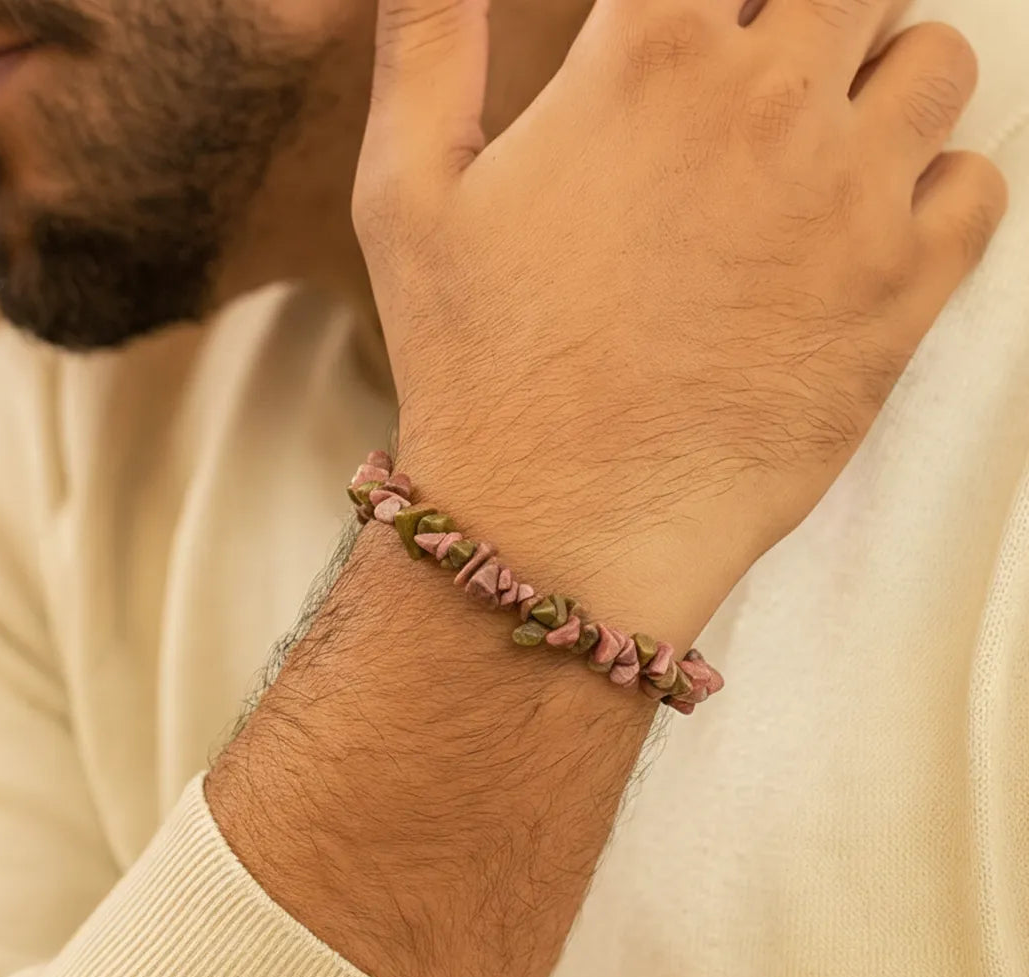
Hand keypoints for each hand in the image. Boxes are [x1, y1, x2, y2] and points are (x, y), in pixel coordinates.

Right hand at [354, 0, 1006, 633]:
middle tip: (765, 78)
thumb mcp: (405, 193)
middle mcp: (769, 104)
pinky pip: (976, 187)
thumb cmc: (477, 368)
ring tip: (818, 152)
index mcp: (650, 57)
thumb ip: (428, 44)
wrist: (560, 524)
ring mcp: (850, 200)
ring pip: (934, 62)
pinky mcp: (901, 297)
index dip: (703, 2)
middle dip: (809, 14)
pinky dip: (935, 192)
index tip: (694, 37)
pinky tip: (862, 234)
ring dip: (882, 86)